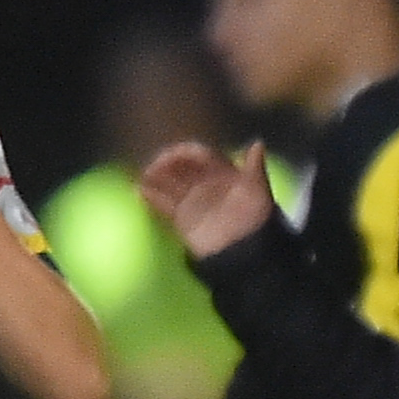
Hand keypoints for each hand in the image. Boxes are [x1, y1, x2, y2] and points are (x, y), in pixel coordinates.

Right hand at [137, 139, 273, 258]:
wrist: (246, 255)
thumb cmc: (256, 221)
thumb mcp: (259, 193)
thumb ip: (254, 168)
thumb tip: (257, 143)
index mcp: (223, 173)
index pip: (199, 156)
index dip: (184, 153)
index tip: (171, 156)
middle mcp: (205, 183)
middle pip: (180, 168)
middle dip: (165, 165)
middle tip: (152, 167)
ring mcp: (192, 200)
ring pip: (169, 184)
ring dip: (154, 179)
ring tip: (141, 178)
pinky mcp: (182, 218)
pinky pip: (164, 204)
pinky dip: (151, 198)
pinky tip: (139, 192)